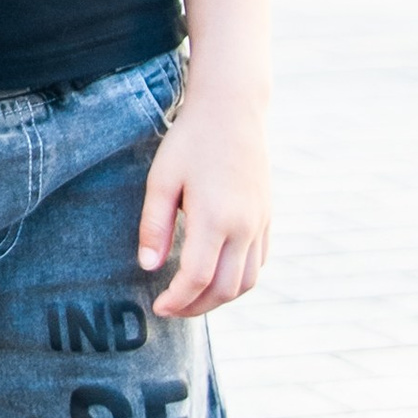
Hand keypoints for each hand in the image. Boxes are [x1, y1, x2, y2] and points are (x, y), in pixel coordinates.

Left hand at [138, 83, 269, 316]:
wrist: (233, 110)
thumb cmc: (190, 141)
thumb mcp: (161, 179)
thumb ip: (154, 226)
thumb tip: (149, 267)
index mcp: (215, 217)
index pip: (197, 278)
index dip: (177, 300)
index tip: (158, 307)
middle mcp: (244, 226)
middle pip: (225, 288)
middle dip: (196, 307)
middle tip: (171, 308)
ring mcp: (260, 223)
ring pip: (247, 281)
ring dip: (220, 298)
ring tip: (192, 297)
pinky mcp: (268, 217)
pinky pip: (259, 263)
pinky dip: (239, 280)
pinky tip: (216, 276)